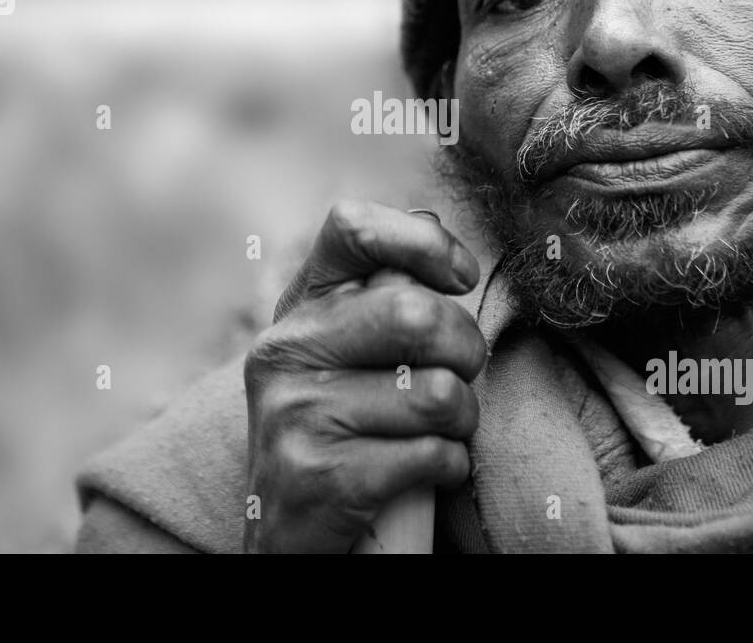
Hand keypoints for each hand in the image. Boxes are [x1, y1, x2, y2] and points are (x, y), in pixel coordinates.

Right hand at [242, 200, 484, 552]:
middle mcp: (286, 348)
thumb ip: (380, 288)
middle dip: (466, 350)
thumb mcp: (342, 346)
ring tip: (439, 429)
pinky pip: (431, 455)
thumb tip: (430, 224)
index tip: (459, 278)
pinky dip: (449, 465)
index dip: (424, 243)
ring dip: (462, 419)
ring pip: (437, 394)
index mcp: (299, 305)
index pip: (352, 227)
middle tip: (462, 372)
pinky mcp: (317, 475)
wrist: (286, 528)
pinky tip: (426, 468)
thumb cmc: (340, 422)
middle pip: (416, 315)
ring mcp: (296, 412)